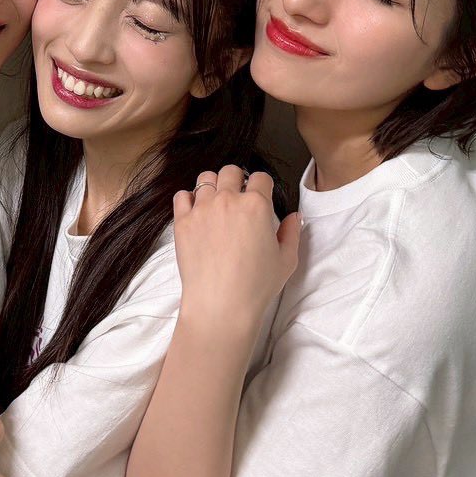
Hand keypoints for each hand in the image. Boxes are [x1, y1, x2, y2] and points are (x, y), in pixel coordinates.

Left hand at [173, 165, 299, 322]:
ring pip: (205, 178)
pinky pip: (181, 196)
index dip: (262, 186)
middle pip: (230, 171)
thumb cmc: (255, 286)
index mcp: (256, 205)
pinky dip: (189, 199)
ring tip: (216, 202)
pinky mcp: (182, 222)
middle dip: (237, 179)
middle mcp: (227, 200)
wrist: (220, 304)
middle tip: (238, 196)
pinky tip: (196, 212)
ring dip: (213, 186)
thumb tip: (294, 217)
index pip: (260, 178)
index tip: (260, 195)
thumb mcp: (286, 260)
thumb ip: (292, 233)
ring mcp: (202, 209)